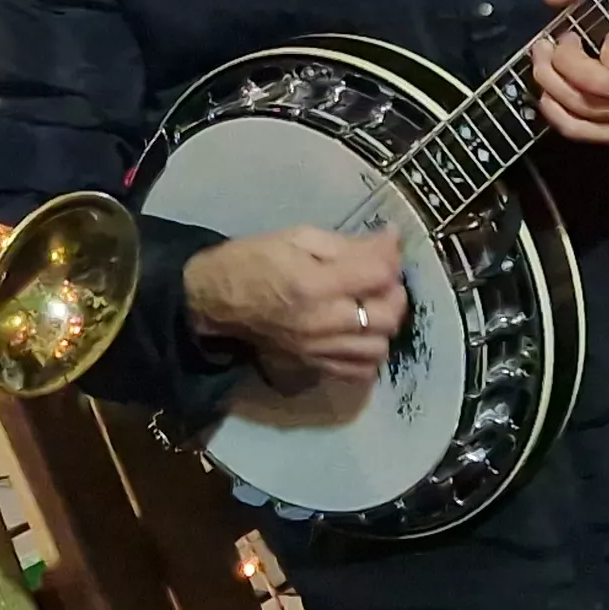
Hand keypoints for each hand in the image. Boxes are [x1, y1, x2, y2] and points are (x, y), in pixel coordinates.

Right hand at [185, 226, 407, 382]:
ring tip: (370, 307)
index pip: (379, 274)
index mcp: (313, 283)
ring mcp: (318, 350)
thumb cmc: (254, 261)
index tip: (386, 246)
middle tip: (380, 278)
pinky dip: (368, 352)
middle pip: (387, 316)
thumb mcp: (298, 238)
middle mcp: (321, 322)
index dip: (391, 257)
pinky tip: (360, 334)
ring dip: (383, 325)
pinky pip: (360, 371)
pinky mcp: (313, 366)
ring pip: (378, 348)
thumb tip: (391, 243)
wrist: (215, 302)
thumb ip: (348, 245)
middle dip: (393, 293)